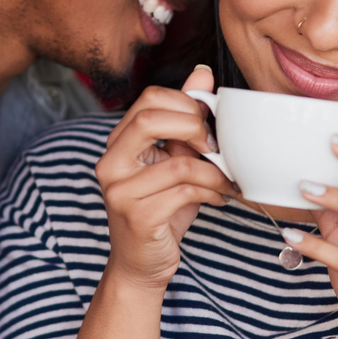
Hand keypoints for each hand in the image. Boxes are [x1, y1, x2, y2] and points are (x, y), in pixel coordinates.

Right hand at [95, 66, 235, 288]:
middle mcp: (110, 163)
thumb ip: (185, 120)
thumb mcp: (175, 159)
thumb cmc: (161, 209)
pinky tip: (219, 198)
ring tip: (227, 181)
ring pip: (178, 163)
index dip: (185, 103)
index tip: (209, 123)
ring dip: (214, 172)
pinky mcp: (137, 216)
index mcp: (118, 143)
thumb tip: (202, 74)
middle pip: (149, 119)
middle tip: (216, 148)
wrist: (142, 263)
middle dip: (194, 128)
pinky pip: (184, 192)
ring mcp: (119, 191)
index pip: (148, 99)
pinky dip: (211, 192)